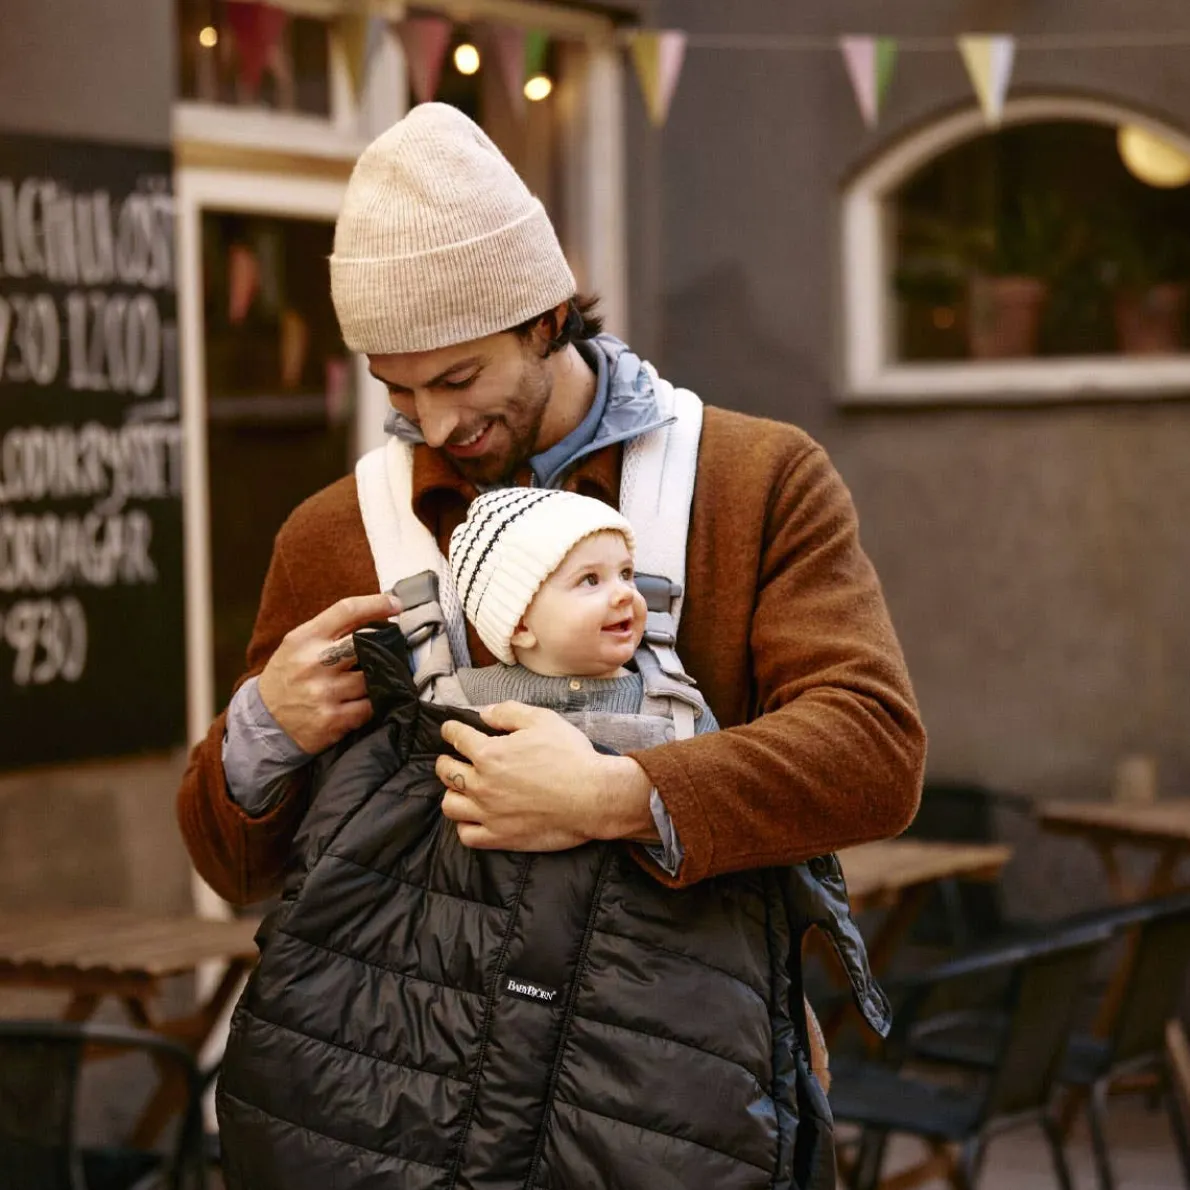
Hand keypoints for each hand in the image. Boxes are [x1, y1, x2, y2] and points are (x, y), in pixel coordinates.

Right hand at [257, 593, 400, 753]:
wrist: (264, 720)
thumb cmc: (287, 676)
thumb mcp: (299, 644)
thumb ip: (331, 630)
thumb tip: (375, 615)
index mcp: (306, 638)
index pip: (347, 610)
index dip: (376, 603)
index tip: (395, 604)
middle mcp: (315, 663)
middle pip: (366, 643)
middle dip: (382, 645)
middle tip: (389, 649)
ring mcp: (324, 692)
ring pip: (372, 678)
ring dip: (378, 678)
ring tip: (372, 679)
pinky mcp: (333, 719)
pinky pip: (370, 707)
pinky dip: (373, 703)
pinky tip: (364, 701)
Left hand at [436, 701, 654, 850]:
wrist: (593, 798)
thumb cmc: (571, 757)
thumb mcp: (542, 720)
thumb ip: (508, 712)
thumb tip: (484, 714)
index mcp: (489, 754)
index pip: (456, 738)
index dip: (451, 730)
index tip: (450, 730)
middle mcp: (482, 784)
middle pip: (446, 772)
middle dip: (446, 761)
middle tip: (453, 758)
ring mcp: (489, 814)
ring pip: (450, 805)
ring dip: (452, 793)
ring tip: (462, 788)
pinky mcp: (500, 837)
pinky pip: (466, 835)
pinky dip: (465, 825)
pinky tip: (473, 817)